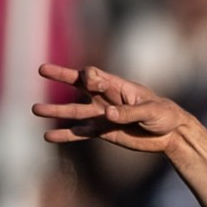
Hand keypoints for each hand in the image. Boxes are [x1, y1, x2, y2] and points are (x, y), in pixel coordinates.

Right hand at [34, 63, 191, 153]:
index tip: (88, 80)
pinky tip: (49, 137)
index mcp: (118, 86)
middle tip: (42, 69)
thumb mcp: (151, 111)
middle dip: (61, 76)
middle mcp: (106, 98)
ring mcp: (103, 115)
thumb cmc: (164, 115)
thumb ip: (129, 113)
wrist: (171, 134)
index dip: (89, 77)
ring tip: (35, 109)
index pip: (96, 76)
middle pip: (79, 85)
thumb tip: (107, 114)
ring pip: (75, 111)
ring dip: (56, 111)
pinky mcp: (104, 131)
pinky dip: (67, 135)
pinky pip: (81, 133)